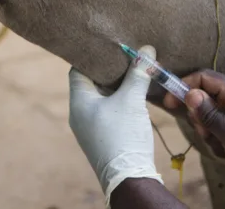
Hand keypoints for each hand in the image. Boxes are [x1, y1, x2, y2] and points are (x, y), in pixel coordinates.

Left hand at [69, 45, 161, 206]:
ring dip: (116, 86)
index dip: (92, 57)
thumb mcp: (131, 100)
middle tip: (124, 55)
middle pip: (90, 82)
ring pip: (101, 97)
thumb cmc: (123, 136)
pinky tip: (134, 94)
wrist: (129, 177)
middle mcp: (79, 113)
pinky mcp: (102, 136)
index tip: (107, 46)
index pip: (77, 70)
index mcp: (78, 101)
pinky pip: (108, 111)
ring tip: (132, 71)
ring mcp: (89, 126)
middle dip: (108, 70)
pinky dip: (119, 101)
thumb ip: (138, 74)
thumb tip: (147, 49)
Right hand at [164, 70, 224, 192]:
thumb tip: (189, 93)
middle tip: (204, 131)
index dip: (183, 85)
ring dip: (206, 129)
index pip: (204, 78)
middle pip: (203, 96)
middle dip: (197, 114)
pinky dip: (215, 138)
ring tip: (219, 144)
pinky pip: (216, 126)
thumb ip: (209, 114)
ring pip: (207, 113)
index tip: (169, 102)